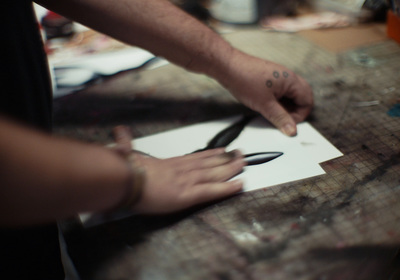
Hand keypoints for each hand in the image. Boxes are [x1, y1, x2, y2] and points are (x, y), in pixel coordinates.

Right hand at [112, 126, 244, 213]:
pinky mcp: (188, 194)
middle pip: (210, 164)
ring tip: (244, 163)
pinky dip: (228, 188)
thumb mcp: (125, 154)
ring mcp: (187, 181)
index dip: (211, 154)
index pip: (195, 158)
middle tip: (241, 154)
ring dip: (232, 168)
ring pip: (216, 174)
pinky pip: (213, 191)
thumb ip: (124, 143)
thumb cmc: (125, 170)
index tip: (222, 150)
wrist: (124, 180)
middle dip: (227, 159)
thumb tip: (117, 131)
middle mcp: (182, 170)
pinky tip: (240, 184)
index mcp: (170, 164)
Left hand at [216, 50, 313, 135]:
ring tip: (270, 113)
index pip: (307, 101)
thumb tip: (292, 130)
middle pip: (301, 97)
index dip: (300, 115)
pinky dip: (276, 101)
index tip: (287, 124)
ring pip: (289, 95)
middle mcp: (288, 76)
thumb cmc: (245, 80)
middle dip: (294, 111)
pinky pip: (279, 92)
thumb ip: (280, 118)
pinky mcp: (269, 78)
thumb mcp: (264, 105)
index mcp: (291, 80)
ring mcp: (278, 76)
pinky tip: (265, 106)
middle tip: (282, 120)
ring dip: (284, 106)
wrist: (227, 66)